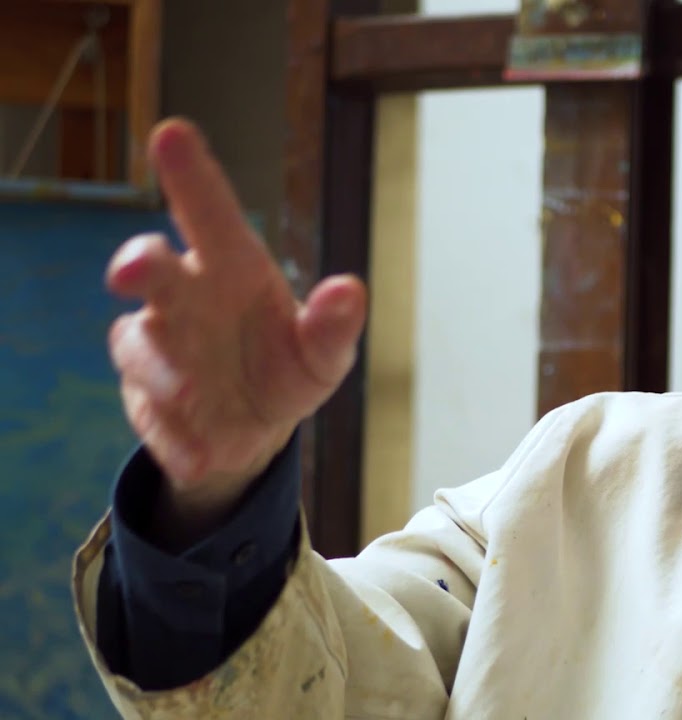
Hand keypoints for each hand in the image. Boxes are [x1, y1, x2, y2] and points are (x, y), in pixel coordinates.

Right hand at [106, 119, 366, 540]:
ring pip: (139, 347)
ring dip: (160, 369)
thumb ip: (334, 324)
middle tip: (130, 270)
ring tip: (191, 394)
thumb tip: (351, 290)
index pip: (210, 215)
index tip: (171, 133)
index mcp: (232, 271)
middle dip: (139, 264)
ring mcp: (161, 351)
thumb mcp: (324, 352)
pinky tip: (200, 458)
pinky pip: (153, 420)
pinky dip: (174, 439)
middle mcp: (186, 300)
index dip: (191, 176)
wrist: (258, 428)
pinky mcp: (151, 406)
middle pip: (152, 270)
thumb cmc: (287, 364)